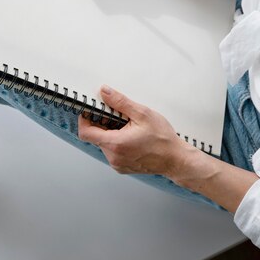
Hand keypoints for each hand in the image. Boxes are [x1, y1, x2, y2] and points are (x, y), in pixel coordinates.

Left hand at [77, 85, 192, 175]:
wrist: (175, 159)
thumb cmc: (162, 139)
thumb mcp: (142, 114)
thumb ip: (120, 102)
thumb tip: (105, 92)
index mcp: (115, 143)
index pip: (85, 132)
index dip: (84, 119)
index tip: (90, 111)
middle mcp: (113, 157)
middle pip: (96, 137)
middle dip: (102, 124)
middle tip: (118, 117)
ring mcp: (117, 164)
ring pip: (104, 144)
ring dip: (111, 134)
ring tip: (129, 128)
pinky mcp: (122, 167)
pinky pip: (112, 152)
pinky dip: (117, 143)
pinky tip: (132, 138)